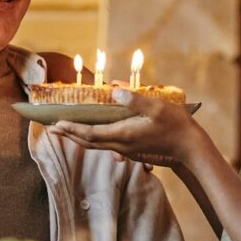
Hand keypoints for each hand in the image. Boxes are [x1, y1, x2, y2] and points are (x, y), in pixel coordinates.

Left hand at [49, 90, 204, 168]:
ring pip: (96, 145)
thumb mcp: (156, 107)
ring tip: (66, 130)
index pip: (90, 133)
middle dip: (69, 135)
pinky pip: (106, 144)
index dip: (72, 129)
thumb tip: (114, 90)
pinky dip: (93, 138)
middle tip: (51, 129)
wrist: (189, 148)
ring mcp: (126, 149)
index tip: (56, 125)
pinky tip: (92, 132)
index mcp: (123, 134)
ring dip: (79, 137)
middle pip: (88, 142)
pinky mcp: (132, 149)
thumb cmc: (175, 126)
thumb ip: (134, 99)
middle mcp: (121, 145)